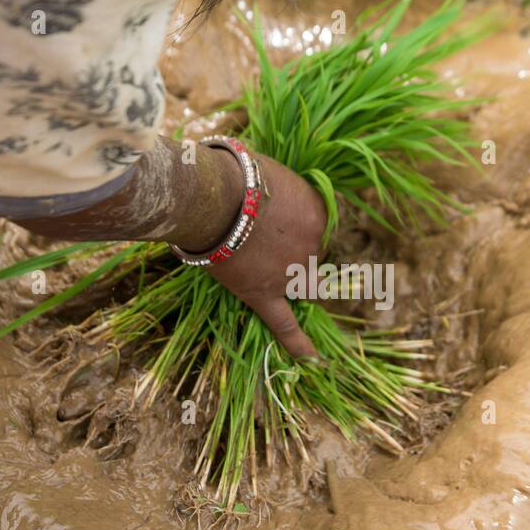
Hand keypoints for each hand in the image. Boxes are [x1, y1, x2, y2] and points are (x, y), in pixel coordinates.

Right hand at [206, 151, 324, 358]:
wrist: (211, 196)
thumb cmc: (234, 174)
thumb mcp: (267, 170)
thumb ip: (275, 188)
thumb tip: (262, 189)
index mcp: (317, 212)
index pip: (316, 226)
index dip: (292, 225)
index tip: (269, 215)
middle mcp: (312, 245)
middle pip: (312, 257)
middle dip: (292, 251)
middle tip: (260, 236)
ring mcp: (291, 273)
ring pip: (302, 284)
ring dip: (290, 278)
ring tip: (263, 264)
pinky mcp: (264, 294)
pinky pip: (285, 323)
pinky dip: (299, 343)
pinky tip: (311, 359)